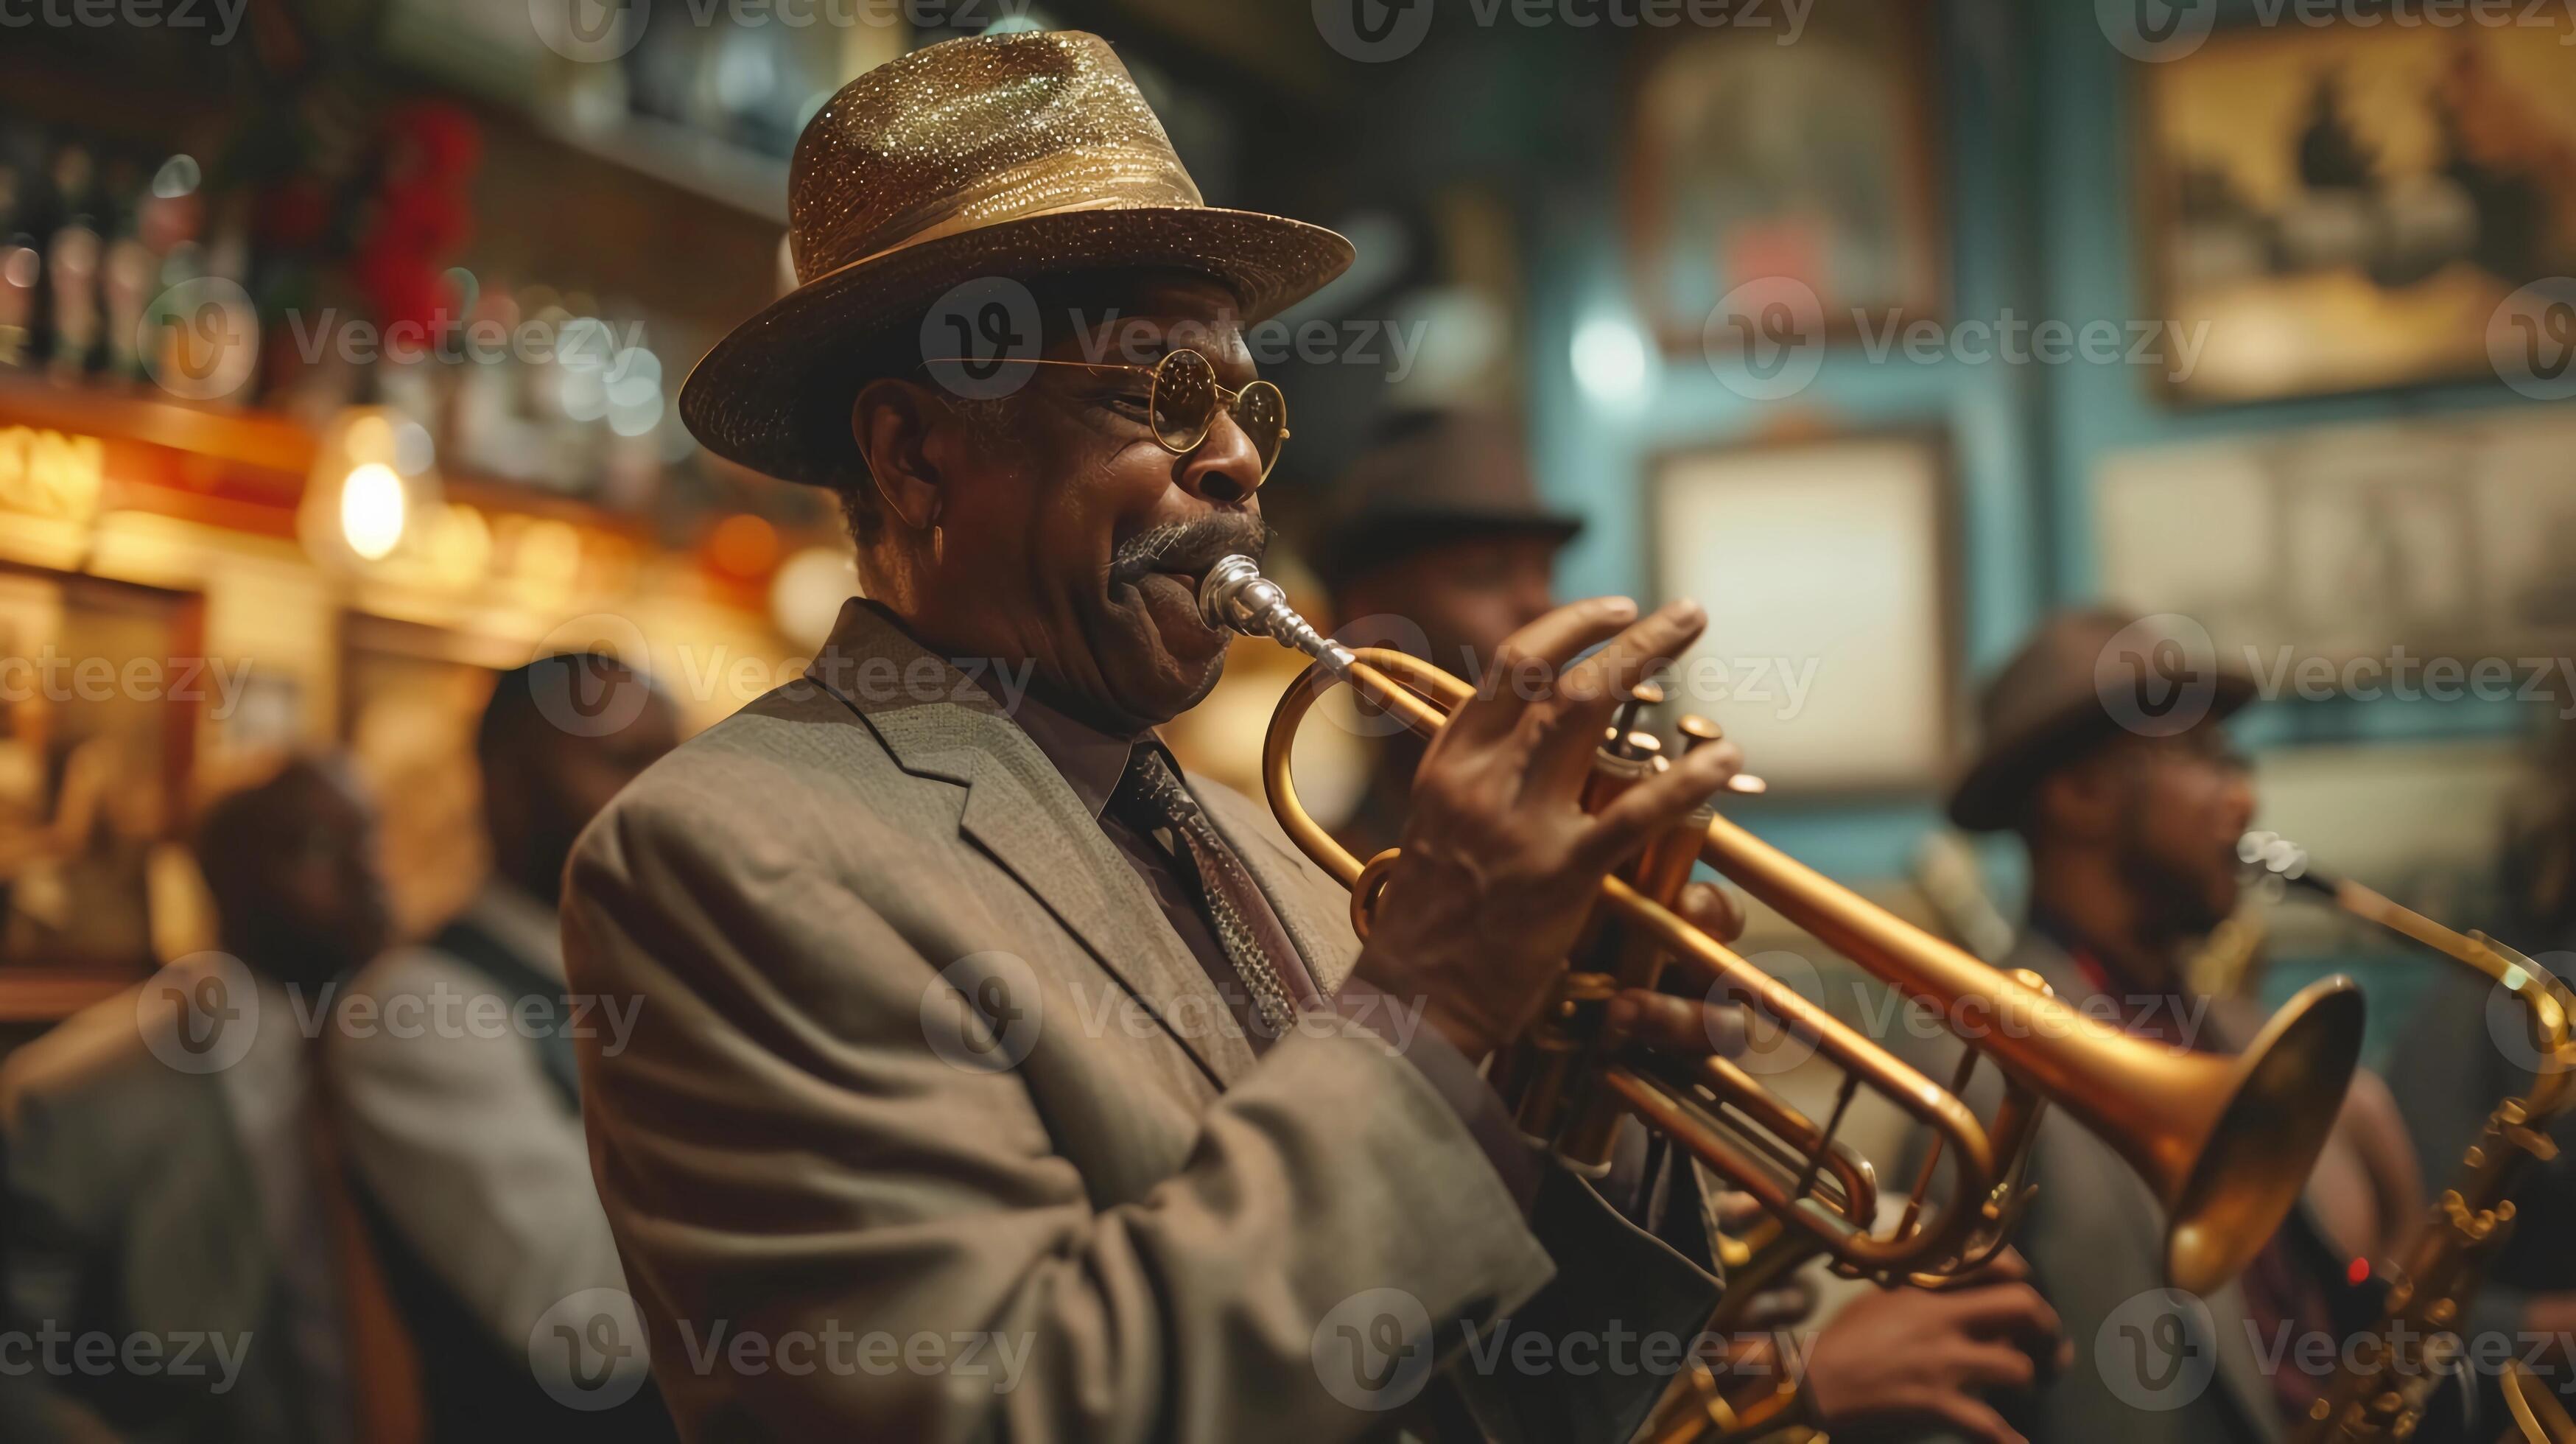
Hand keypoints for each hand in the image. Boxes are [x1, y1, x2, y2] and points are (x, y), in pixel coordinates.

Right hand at [1350, 598, 1744, 1062]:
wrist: (1411, 1002)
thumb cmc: (1429, 926)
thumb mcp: (1438, 829)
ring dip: (1650, 663)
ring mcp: (1519, 823)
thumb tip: (1530, 746)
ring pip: (1587, 713)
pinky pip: (1632, 813)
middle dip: (1629, 633)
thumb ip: (1480, 782)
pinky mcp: (1558, 875)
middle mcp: (1480, 779)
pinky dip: (1684, 778)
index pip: (1509, 668)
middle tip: (1684, 615)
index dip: (1569, 627)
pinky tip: (1720, 758)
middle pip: (1559, 677)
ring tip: (1699, 646)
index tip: (1613, 611)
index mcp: (1449, 764)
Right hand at [1800, 1253, 2069, 1443]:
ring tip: (2025, 1387)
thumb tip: (1960, 1286)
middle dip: (2048, 1328)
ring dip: (2028, 1380)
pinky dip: (2010, 1441)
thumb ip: (1924, 1288)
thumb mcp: (1882, 1295)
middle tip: (2051, 1345)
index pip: (1995, 1263)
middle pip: (2024, 1307)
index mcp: (1927, 1286)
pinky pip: (1991, 1427)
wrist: (1812, 1383)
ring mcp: (1943, 1364)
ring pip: (2017, 1368)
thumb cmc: (1842, 1341)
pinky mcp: (1938, 1405)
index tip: (2027, 1289)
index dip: (2023, 1276)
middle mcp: (1942, 1318)